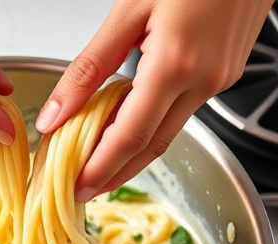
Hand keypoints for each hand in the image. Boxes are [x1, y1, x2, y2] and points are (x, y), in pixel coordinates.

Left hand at [35, 0, 272, 201]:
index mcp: (176, 65)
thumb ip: (87, 68)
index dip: (100, 169)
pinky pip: (180, 112)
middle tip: (79, 191)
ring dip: (131, 155)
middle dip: (114, 175)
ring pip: (168, 132)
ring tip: (93, 167)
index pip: (131, 137)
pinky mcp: (223, 73)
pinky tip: (124, 129)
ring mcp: (218, 79)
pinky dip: (149, 127)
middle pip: (152, 147)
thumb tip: (54, 115)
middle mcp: (203, 79)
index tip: (73, 189)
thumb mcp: (126, 12)